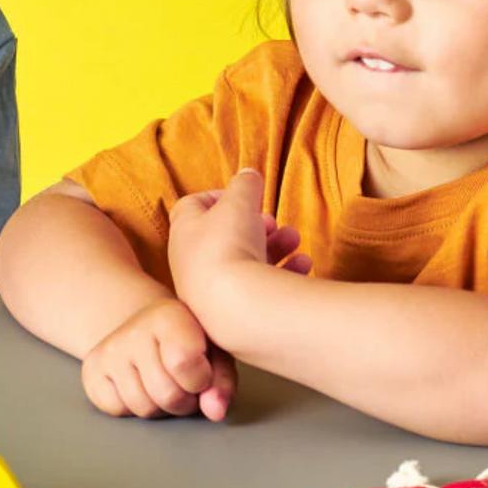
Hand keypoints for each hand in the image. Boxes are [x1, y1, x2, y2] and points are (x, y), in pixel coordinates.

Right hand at [81, 297, 237, 421]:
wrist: (146, 329)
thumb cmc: (187, 343)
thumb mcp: (214, 353)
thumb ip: (220, 382)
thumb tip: (214, 411)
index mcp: (168, 316)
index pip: (183, 363)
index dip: (200, 380)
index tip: (201, 372)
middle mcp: (133, 329)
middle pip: (166, 395)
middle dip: (183, 401)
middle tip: (183, 385)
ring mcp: (109, 350)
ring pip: (143, 408)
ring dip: (159, 407)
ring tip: (163, 384)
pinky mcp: (90, 369)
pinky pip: (116, 409)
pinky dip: (132, 408)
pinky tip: (139, 386)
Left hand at [169, 168, 310, 303]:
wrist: (235, 308)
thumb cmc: (229, 246)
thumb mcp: (240, 200)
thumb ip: (245, 183)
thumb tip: (248, 174)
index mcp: (184, 231)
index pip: (192, 206)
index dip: (219, 195)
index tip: (244, 194)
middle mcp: (191, 264)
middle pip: (224, 236)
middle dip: (255, 225)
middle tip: (273, 222)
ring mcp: (210, 292)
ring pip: (245, 262)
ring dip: (274, 246)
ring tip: (294, 240)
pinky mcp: (232, 314)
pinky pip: (258, 289)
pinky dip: (281, 274)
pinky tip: (302, 265)